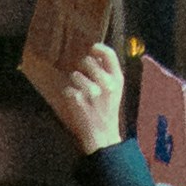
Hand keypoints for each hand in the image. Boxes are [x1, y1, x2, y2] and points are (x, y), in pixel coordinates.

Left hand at [46, 41, 129, 156]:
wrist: (103, 137)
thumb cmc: (108, 112)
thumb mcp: (116, 91)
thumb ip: (108, 73)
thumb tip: (95, 55)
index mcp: (118, 79)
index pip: (109, 54)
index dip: (99, 48)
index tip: (91, 49)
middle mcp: (107, 84)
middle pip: (87, 61)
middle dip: (82, 67)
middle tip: (83, 77)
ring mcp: (93, 92)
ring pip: (75, 75)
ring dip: (74, 83)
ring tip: (81, 95)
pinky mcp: (79, 101)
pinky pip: (68, 89)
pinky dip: (69, 96)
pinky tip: (76, 104)